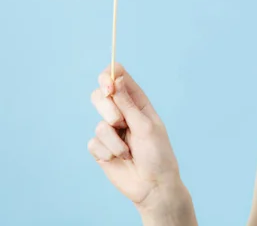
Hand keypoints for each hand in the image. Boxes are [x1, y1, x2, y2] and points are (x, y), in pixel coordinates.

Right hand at [87, 64, 185, 211]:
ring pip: (98, 123)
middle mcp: (123, 114)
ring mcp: (111, 131)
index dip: (110, 76)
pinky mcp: (101, 148)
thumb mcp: (146, 127)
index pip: (120, 79)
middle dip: (107, 108)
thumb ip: (128, 105)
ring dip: (114, 139)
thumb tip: (117, 79)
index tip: (108, 84)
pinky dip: (108, 151)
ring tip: (128, 151)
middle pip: (101, 96)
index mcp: (138, 104)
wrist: (153, 186)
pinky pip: (93, 142)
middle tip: (118, 121)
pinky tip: (120, 159)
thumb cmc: (158, 155)